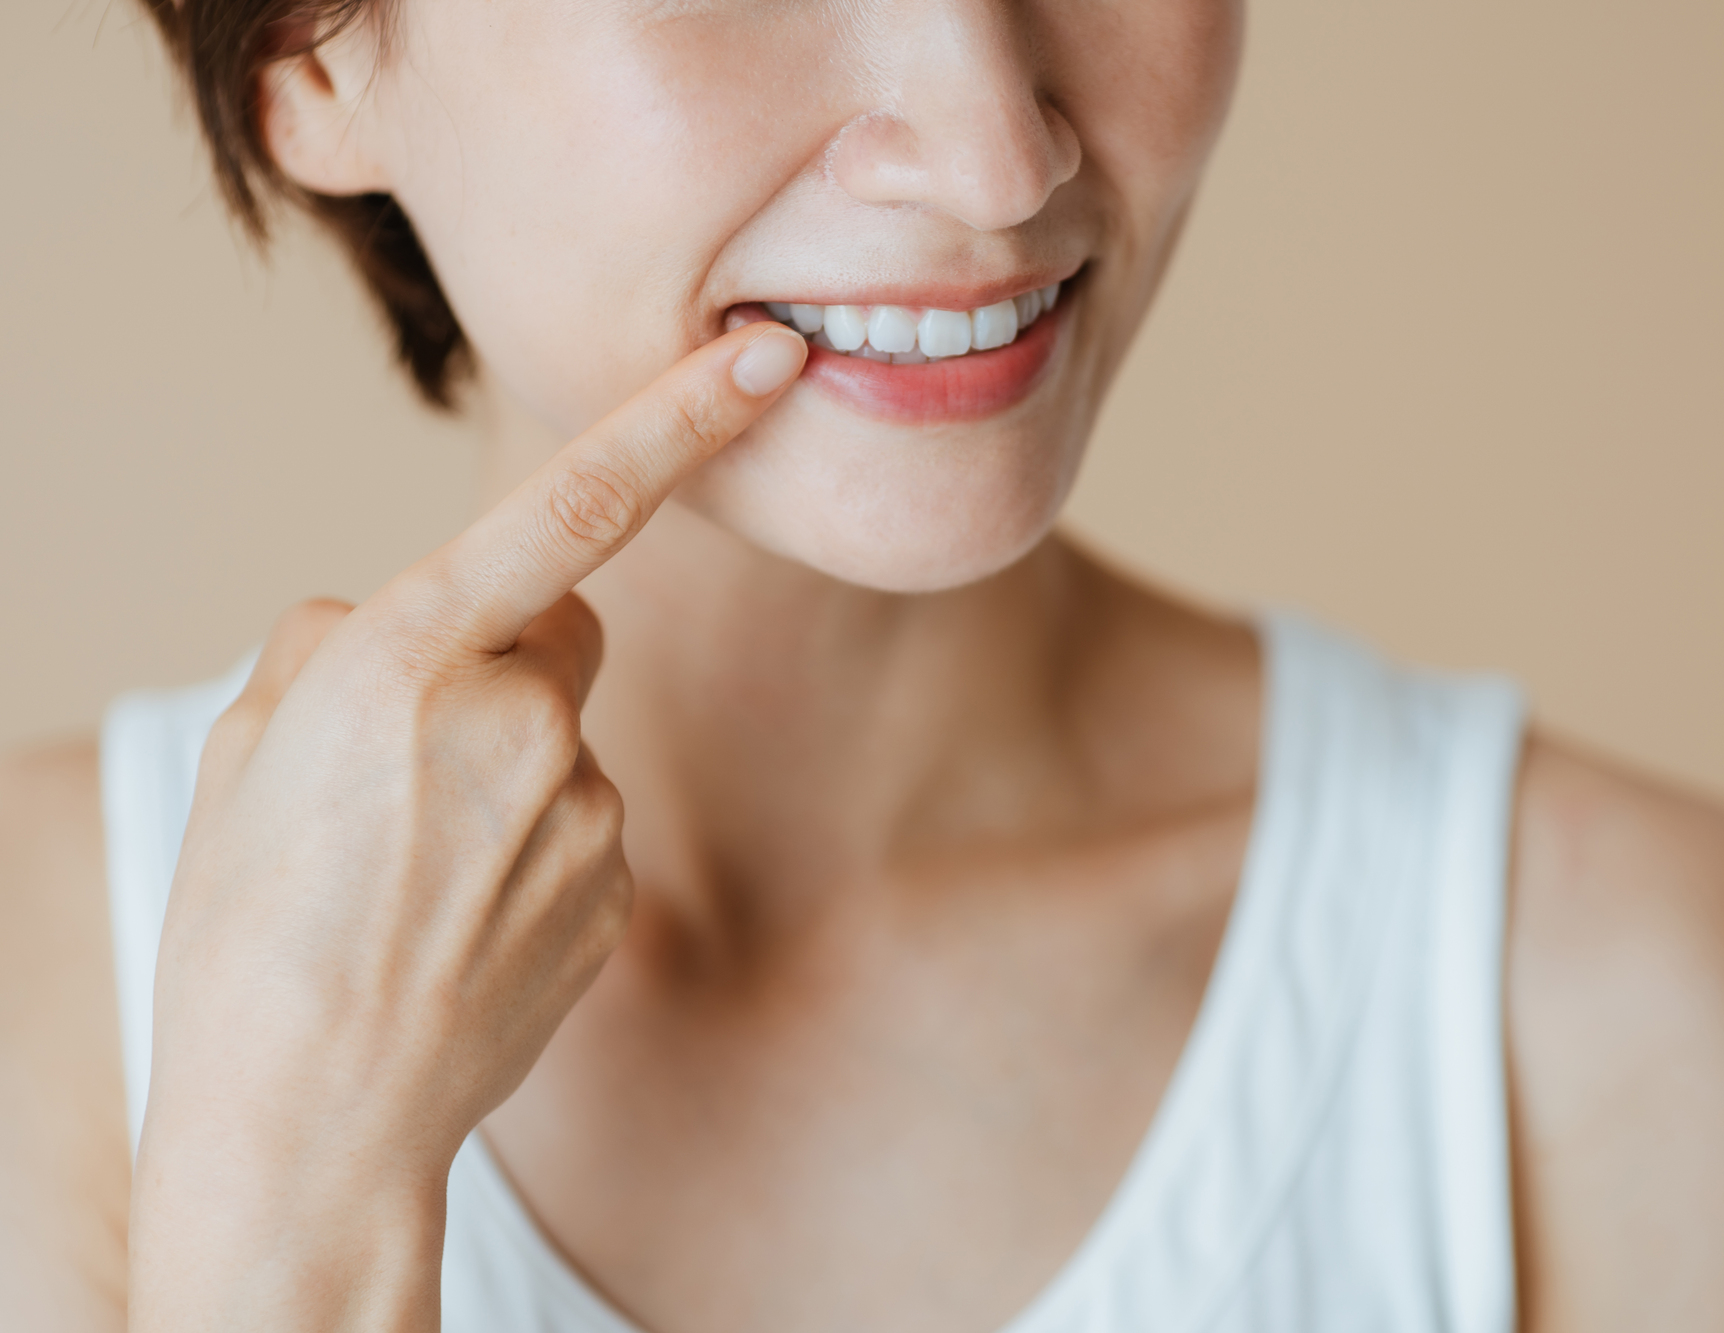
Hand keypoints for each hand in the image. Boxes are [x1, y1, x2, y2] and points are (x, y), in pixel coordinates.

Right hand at [127, 321, 807, 1332]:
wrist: (308, 1120)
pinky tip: (464, 913)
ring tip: (416, 869)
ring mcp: (583, 807)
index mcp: (404, 660)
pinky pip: (580, 816)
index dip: (679, 418)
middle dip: (504, 658)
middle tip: (405, 763)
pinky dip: (533, 841)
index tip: (768, 354)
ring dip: (506, 767)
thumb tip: (403, 622)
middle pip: (559, 630)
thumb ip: (341, 647)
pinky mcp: (618, 880)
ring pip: (562, 734)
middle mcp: (517, 720)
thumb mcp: (247, 745)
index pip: (573, 507)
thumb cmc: (250, 926)